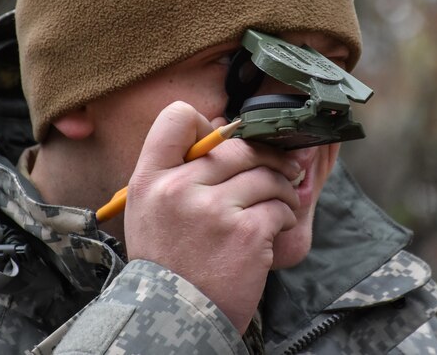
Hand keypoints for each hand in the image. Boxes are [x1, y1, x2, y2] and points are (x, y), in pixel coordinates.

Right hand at [123, 101, 301, 332]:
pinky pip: (280, 206)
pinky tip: (277, 226)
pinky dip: (286, 214)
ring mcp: (214, 210)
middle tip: (283, 169)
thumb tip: (223, 127)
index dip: (206, 123)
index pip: (175, 117)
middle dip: (266, 157)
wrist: (175, 319)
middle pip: (236, 146)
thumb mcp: (150, 211)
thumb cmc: (168, 262)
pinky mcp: (246, 233)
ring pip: (265, 175)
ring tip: (283, 200)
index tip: (224, 141)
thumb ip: (176, 171)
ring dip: (283, 187)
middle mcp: (179, 189)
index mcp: (150, 180)